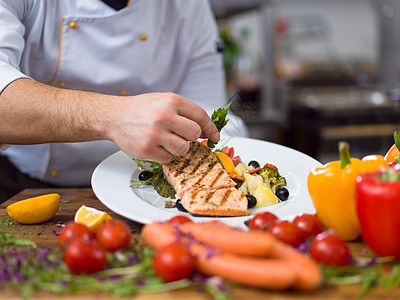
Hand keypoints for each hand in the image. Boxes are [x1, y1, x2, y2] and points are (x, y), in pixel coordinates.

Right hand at [104, 92, 219, 161]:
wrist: (113, 116)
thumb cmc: (140, 109)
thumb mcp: (163, 101)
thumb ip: (184, 112)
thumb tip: (205, 129)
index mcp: (171, 101)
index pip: (201, 116)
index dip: (211, 128)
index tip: (214, 135)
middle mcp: (164, 116)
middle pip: (194, 133)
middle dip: (191, 137)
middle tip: (181, 135)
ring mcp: (155, 134)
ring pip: (184, 149)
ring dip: (179, 148)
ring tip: (166, 141)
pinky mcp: (147, 149)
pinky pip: (168, 158)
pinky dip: (165, 155)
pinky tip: (156, 146)